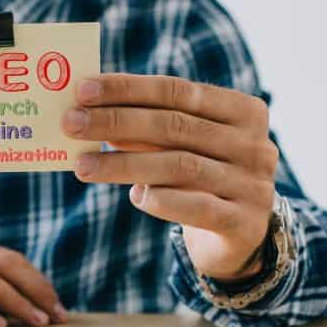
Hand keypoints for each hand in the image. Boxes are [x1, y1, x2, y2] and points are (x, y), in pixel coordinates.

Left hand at [62, 73, 278, 280]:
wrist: (241, 237)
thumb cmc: (202, 178)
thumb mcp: (181, 146)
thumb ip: (148, 128)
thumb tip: (88, 110)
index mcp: (244, 110)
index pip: (178, 91)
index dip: (128, 89)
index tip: (82, 90)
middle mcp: (255, 144)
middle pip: (175, 125)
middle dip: (116, 122)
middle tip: (71, 124)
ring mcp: (254, 185)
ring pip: (180, 166)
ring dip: (123, 164)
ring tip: (82, 166)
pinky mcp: (244, 223)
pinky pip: (197, 207)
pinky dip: (161, 200)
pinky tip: (134, 197)